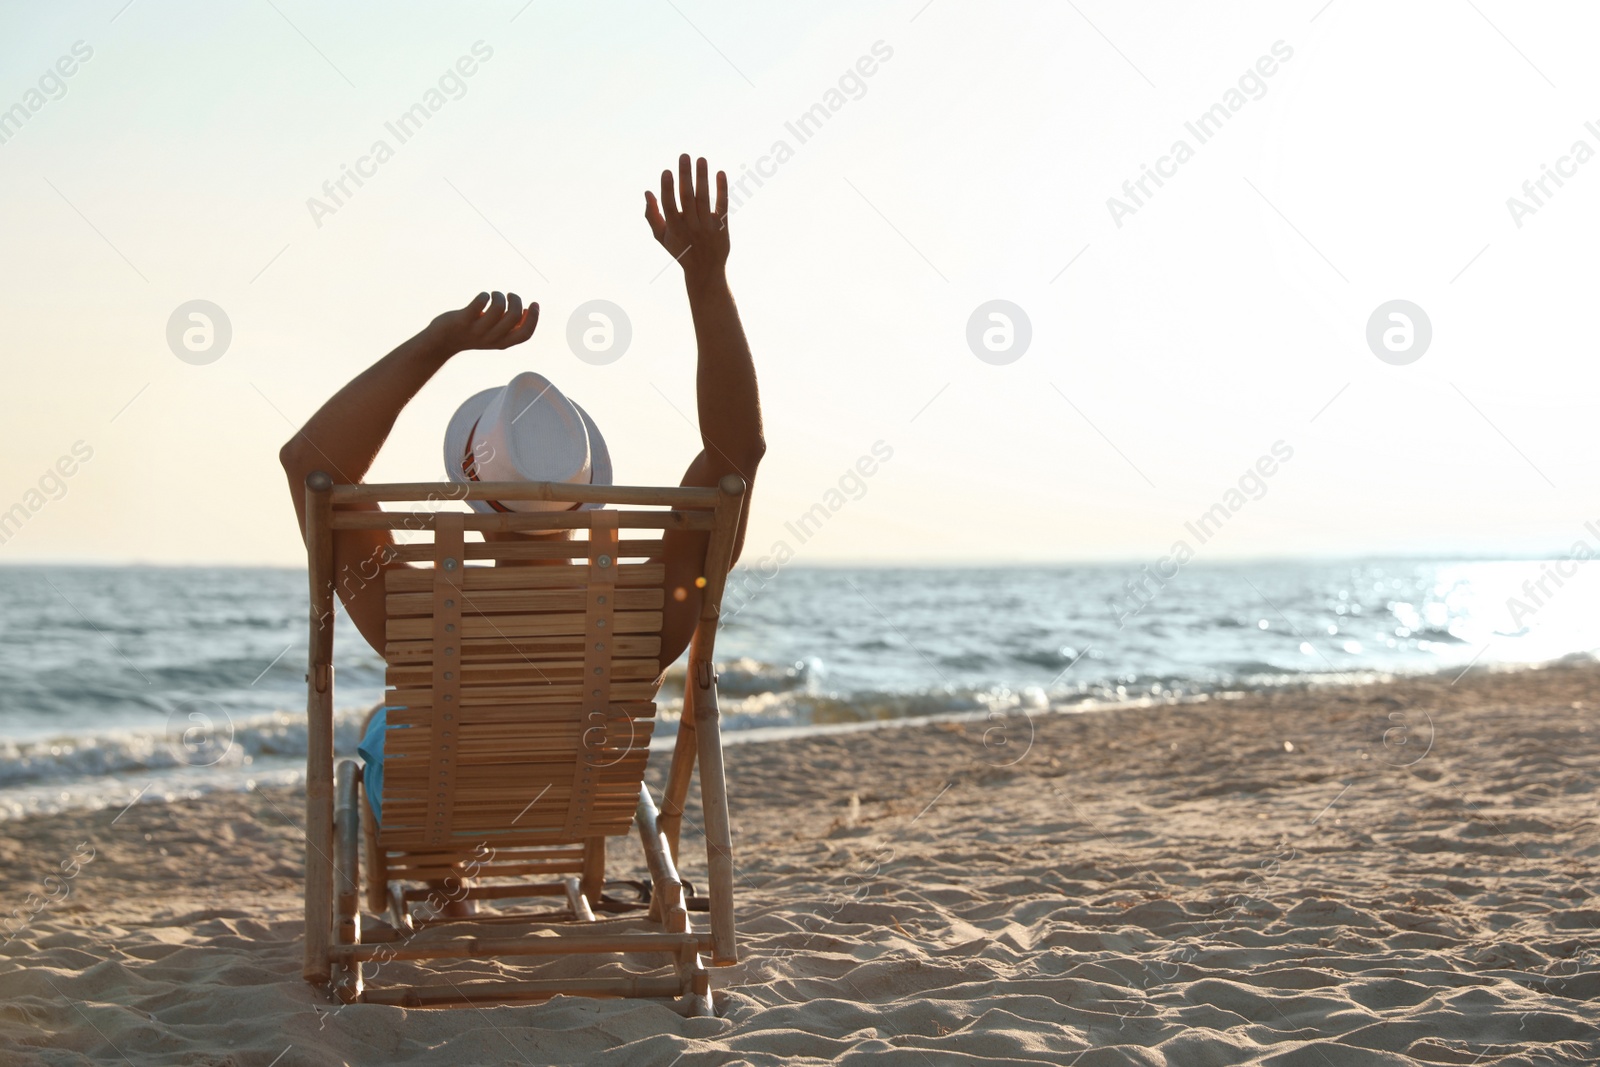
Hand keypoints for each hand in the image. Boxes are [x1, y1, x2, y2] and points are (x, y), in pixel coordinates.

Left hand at [425, 291, 538, 354]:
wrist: (441, 342)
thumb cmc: (471, 333)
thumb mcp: (493, 334)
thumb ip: (509, 326)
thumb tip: (525, 310)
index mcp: (502, 342)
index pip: (525, 334)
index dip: (533, 318)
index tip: (533, 303)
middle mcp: (491, 338)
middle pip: (513, 317)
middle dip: (515, 300)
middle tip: (509, 295)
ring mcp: (477, 330)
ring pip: (498, 309)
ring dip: (499, 296)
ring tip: (494, 295)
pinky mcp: (462, 320)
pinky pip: (478, 304)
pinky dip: (484, 295)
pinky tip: (482, 296)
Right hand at [644, 154, 728, 283]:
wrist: (705, 271)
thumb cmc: (680, 250)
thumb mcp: (662, 237)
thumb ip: (652, 215)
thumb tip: (647, 192)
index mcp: (674, 228)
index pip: (669, 205)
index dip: (667, 188)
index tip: (667, 171)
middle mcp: (691, 227)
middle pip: (687, 198)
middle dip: (685, 176)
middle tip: (684, 156)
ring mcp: (707, 227)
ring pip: (704, 198)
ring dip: (702, 177)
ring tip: (701, 159)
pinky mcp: (721, 226)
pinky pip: (722, 205)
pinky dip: (722, 189)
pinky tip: (720, 173)